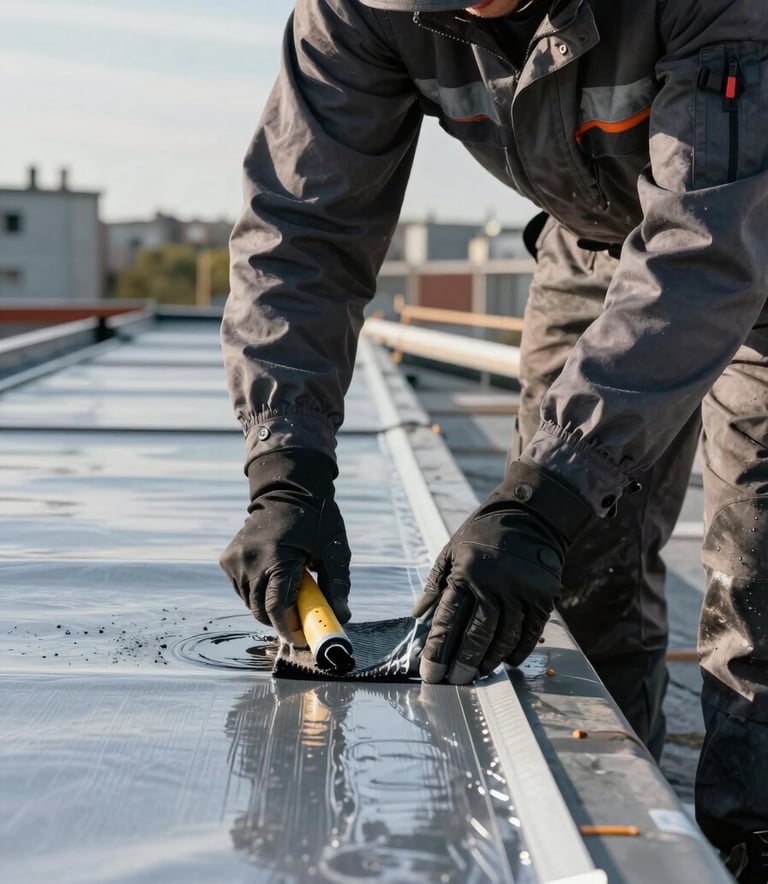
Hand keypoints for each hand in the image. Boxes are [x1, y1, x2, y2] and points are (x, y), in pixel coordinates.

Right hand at [220, 449, 350, 644]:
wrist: (287, 488)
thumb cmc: (316, 518)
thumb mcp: (334, 549)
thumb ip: (337, 584)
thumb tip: (342, 616)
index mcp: (277, 558)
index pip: (275, 607)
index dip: (287, 629)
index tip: (301, 638)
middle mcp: (250, 560)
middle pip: (260, 610)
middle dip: (280, 620)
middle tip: (300, 615)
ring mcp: (235, 560)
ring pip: (248, 602)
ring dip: (267, 605)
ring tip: (288, 588)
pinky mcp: (227, 558)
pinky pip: (241, 589)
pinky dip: (256, 591)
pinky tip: (271, 576)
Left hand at [413, 459, 593, 683]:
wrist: (531, 514)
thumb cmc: (483, 534)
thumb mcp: (452, 550)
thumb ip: (435, 583)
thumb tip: (418, 615)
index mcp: (466, 571)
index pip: (447, 619)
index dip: (437, 650)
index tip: (430, 673)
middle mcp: (494, 583)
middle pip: (476, 634)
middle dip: (463, 664)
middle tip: (455, 683)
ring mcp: (521, 590)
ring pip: (504, 637)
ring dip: (490, 660)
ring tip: (478, 675)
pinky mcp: (543, 595)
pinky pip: (530, 632)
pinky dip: (518, 650)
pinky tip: (507, 661)